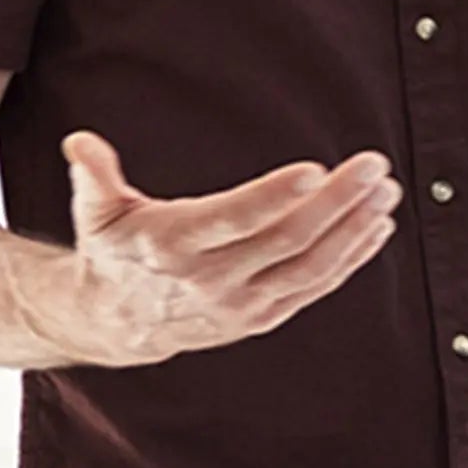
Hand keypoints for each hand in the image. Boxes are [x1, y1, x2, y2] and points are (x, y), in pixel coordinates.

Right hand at [40, 133, 399, 369]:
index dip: (274, 197)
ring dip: (353, 231)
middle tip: (373, 169)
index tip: (316, 170)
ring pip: (310, 269)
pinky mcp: (262, 317)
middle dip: (336, 205)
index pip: (233, 220)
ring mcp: (242, 304)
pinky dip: (350, 259)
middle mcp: (212, 280)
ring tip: (386, 195)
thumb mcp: (94, 212)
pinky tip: (377, 228)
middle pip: (286, 241)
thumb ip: (94, 176)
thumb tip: (81, 144)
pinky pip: (315, 288)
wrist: (118, 324)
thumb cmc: (113, 251)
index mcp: (173, 246)